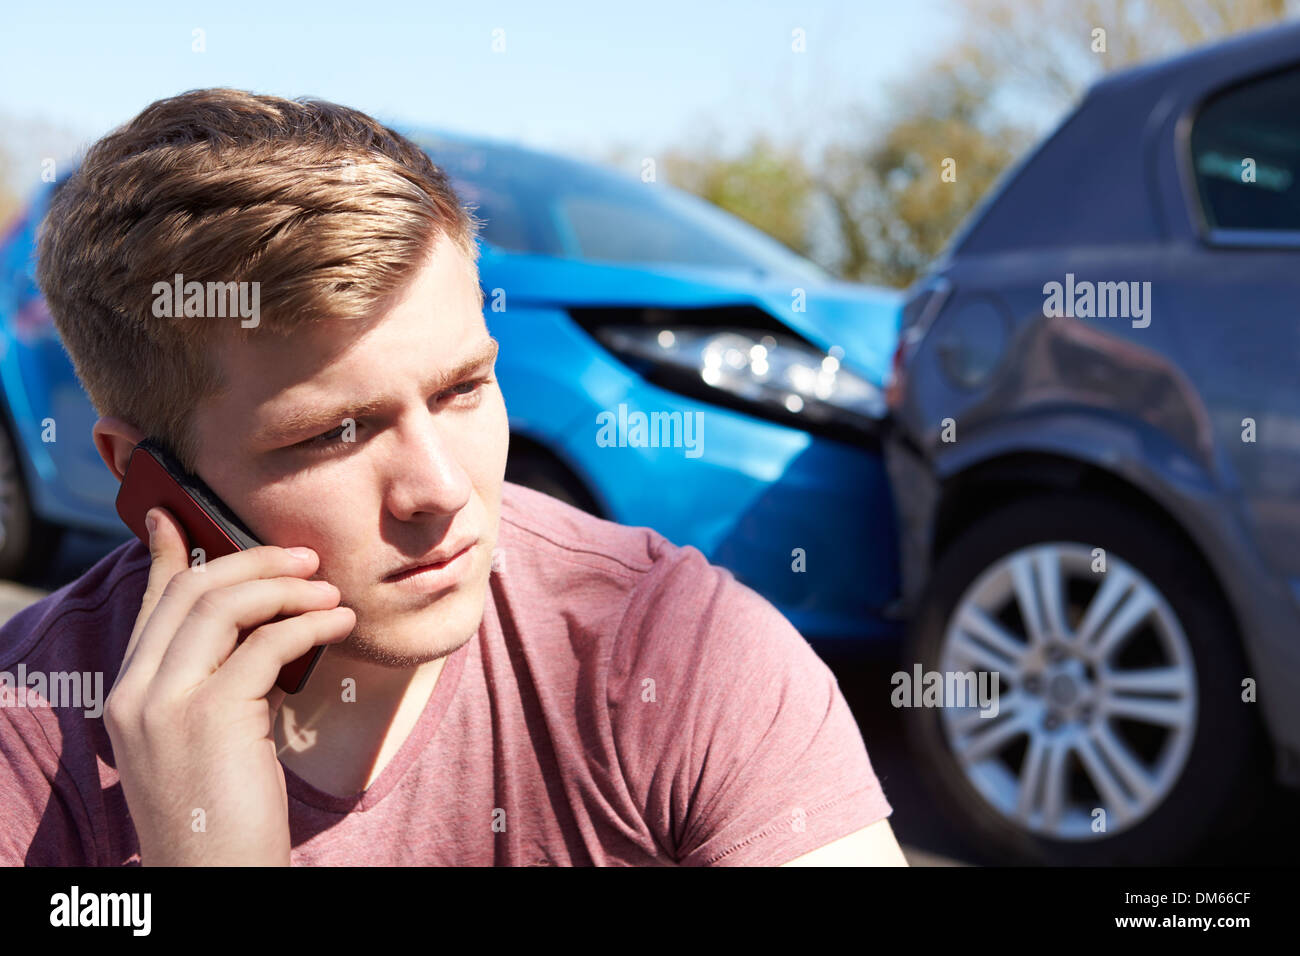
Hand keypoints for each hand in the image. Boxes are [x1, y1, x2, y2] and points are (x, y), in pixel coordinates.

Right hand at [104, 506, 354, 865]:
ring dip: (286, 587)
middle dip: (252, 562)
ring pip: (224, 606)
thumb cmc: (226, 813)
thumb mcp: (210, 739)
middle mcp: (136, 693)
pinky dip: (309, 623)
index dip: (166, 555)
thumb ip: (217, 684)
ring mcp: (166, 703)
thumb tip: (264, 631)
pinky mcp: (211, 716)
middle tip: (304, 558)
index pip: (150, 606)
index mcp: (129, 695)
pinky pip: (267, 643)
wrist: (216, 875)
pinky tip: (339, 623)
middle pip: (190, 592)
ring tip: (329, 590)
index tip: (178, 515)